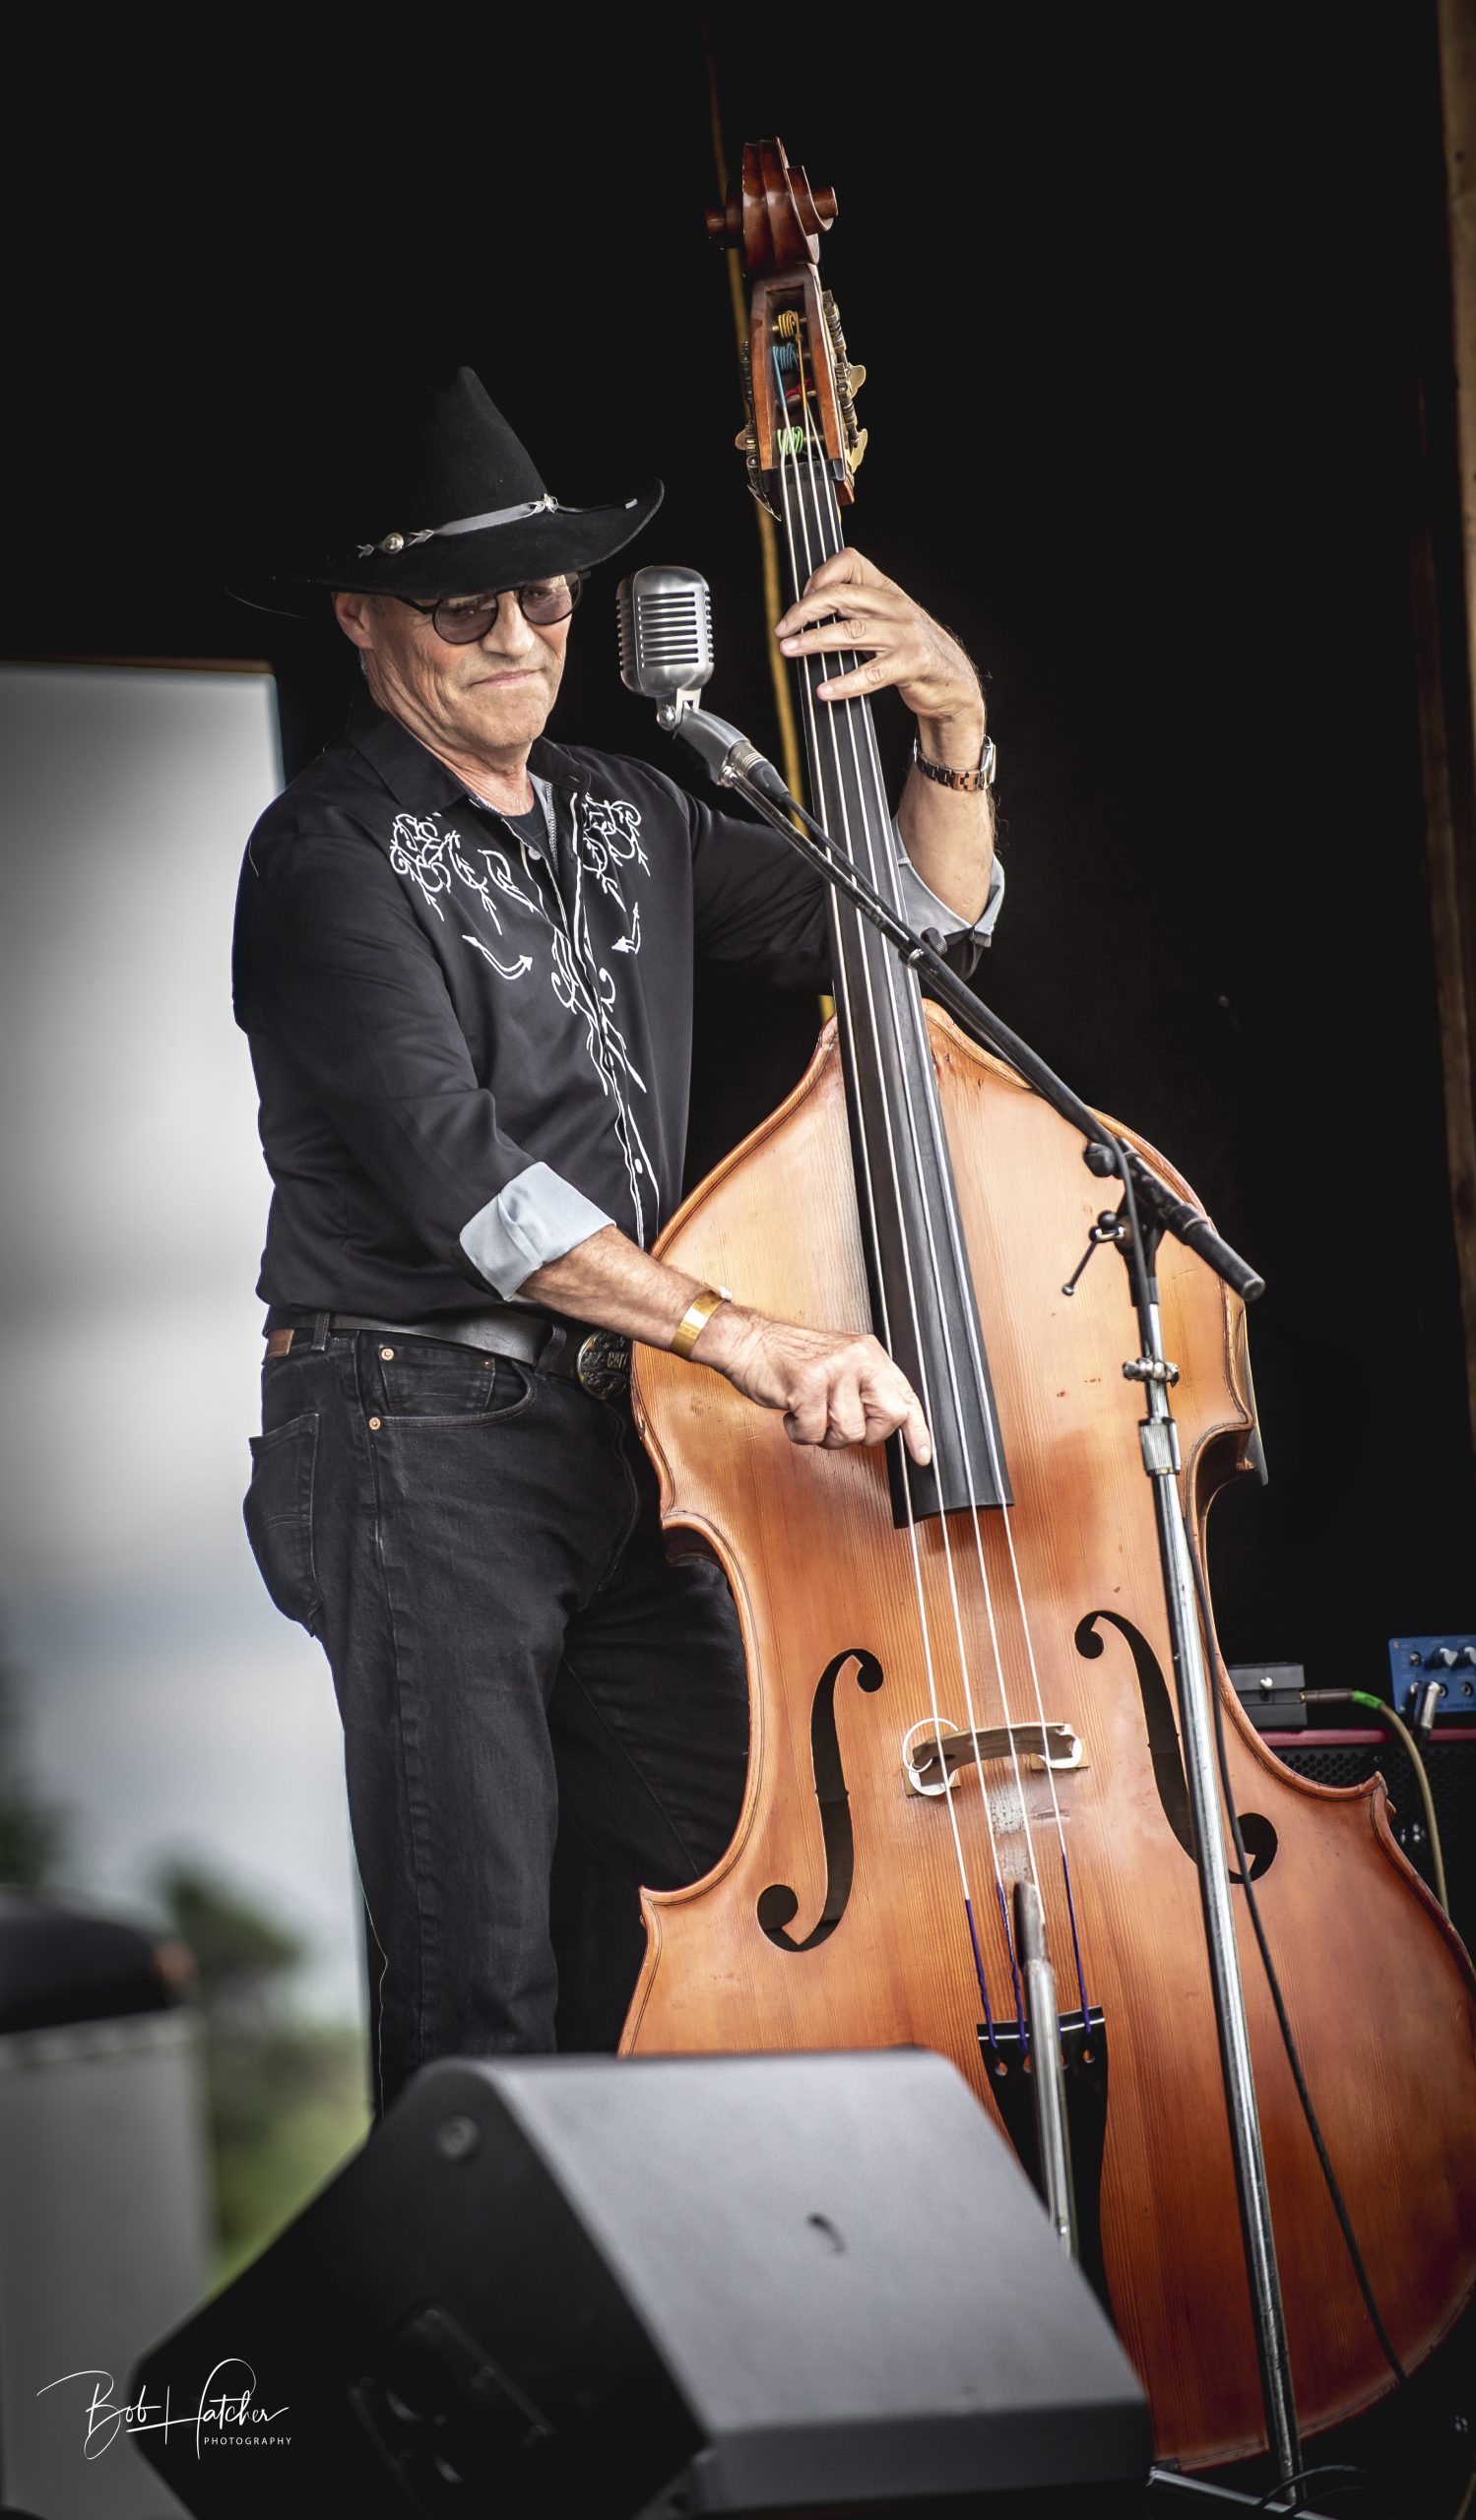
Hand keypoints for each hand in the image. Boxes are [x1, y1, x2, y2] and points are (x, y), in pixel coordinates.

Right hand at [694, 1302, 931, 1465]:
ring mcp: (835, 1369)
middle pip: (888, 1417)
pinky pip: (816, 1433)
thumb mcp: (837, 1366)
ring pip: (850, 1431)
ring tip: (810, 1415)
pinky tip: (792, 1413)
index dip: (917, 1430)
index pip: (905, 1396)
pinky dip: (800, 1433)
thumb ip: (863, 1388)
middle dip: (865, 1434)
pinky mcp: (809, 1384)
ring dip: (826, 1436)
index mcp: (869, 1353)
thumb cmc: (788, 1360)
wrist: (747, 1342)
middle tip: (838, 1424)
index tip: (922, 1455)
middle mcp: (858, 1358)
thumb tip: (886, 1424)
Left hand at [775, 546, 983, 758]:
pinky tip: (824, 690)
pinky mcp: (911, 664)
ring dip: (814, 641)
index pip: (850, 563)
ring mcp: (904, 635)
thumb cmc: (911, 651)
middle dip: (805, 611)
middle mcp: (895, 606)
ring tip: (790, 651)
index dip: (820, 576)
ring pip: (851, 632)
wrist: (953, 682)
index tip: (800, 599)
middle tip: (783, 629)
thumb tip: (808, 610)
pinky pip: (871, 673)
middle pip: (842, 596)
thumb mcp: (887, 620)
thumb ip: (856, 610)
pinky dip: (844, 683)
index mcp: (887, 590)